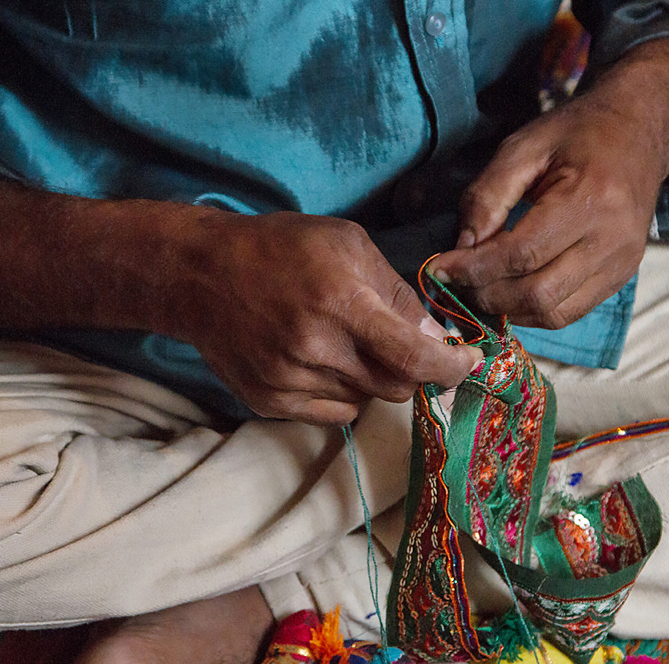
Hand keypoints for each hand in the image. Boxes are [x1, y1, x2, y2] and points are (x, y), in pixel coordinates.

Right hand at [176, 212, 481, 424]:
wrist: (200, 273)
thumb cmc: (281, 247)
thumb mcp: (348, 244)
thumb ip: (397, 294)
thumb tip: (439, 337)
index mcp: (341, 303)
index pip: (415, 357)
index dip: (452, 367)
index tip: (468, 362)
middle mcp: (316, 349)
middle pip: (396, 386)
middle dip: (412, 368)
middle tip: (401, 343)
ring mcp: (290, 381)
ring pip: (367, 400)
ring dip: (373, 377)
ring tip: (346, 341)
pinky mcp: (270, 402)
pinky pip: (335, 414)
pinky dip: (344, 393)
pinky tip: (323, 360)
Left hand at [429, 39, 668, 328]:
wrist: (638, 133)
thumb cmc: (576, 134)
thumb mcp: (524, 147)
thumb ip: (488, 195)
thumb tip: (462, 247)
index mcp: (591, 198)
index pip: (522, 254)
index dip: (474, 269)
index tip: (438, 268)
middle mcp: (613, 240)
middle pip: (538, 293)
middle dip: (486, 295)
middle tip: (454, 282)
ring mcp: (622, 265)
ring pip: (553, 313)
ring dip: (506, 310)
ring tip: (476, 290)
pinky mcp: (621, 278)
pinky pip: (569, 313)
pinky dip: (531, 310)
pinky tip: (506, 292)